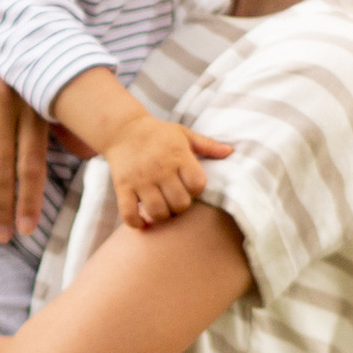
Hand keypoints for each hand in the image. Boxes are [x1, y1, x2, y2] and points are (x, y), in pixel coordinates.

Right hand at [0, 8, 48, 241]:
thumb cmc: (5, 63)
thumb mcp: (35, 84)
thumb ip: (57, 119)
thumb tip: (90, 153)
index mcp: (31, 102)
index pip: (33, 161)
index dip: (30, 198)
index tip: (26, 229)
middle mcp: (4, 102)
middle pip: (4, 168)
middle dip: (2, 208)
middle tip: (2, 238)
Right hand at [102, 109, 217, 230]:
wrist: (122, 129)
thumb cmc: (158, 133)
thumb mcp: (183, 134)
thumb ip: (207, 145)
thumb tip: (230, 151)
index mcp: (178, 156)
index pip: (197, 185)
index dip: (196, 191)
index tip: (189, 187)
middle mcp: (160, 169)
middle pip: (180, 203)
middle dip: (180, 207)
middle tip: (175, 201)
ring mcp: (140, 179)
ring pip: (157, 212)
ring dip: (162, 216)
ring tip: (161, 209)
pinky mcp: (123, 186)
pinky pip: (129, 213)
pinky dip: (136, 223)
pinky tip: (142, 222)